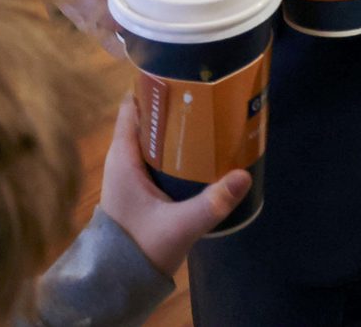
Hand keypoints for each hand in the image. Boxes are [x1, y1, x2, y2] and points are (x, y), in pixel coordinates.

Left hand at [100, 95, 250, 276]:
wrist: (116, 285)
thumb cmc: (139, 247)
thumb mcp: (179, 225)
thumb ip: (211, 202)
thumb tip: (244, 175)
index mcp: (122, 158)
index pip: (131, 106)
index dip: (152, 87)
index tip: (181, 75)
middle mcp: (122, 160)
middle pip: (146, 119)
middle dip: (172, 107)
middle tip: (205, 96)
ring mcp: (128, 176)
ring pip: (151, 140)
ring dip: (173, 129)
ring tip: (206, 119)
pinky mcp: (137, 191)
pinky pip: (154, 158)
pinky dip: (172, 150)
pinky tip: (197, 153)